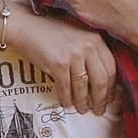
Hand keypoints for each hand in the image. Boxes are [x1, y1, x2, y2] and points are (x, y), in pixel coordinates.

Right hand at [2, 8, 118, 113]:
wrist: (26, 27)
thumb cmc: (50, 33)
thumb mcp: (77, 36)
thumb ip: (91, 51)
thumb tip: (101, 79)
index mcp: (95, 39)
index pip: (111, 68)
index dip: (112, 87)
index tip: (110, 97)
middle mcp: (87, 46)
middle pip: (101, 81)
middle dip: (101, 99)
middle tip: (99, 110)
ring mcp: (73, 55)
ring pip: (83, 87)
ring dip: (83, 102)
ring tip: (82, 109)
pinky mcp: (58, 64)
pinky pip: (65, 88)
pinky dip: (66, 99)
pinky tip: (66, 104)